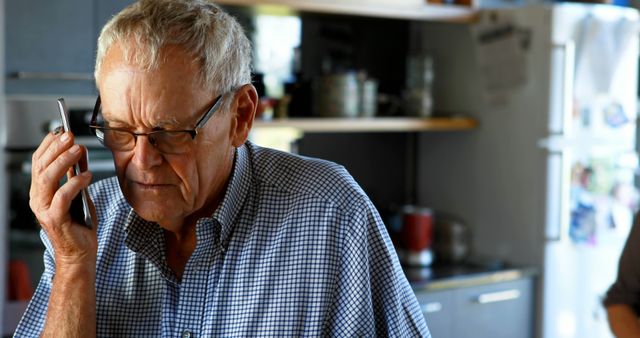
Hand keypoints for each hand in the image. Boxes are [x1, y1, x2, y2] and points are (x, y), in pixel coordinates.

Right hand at [29, 129, 96, 267]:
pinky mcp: (55, 219)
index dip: (48, 145)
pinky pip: (63, 195)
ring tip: (78, 150)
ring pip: (48, 178)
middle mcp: (37, 199)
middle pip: (41, 167)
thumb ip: (76, 174)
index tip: (61, 131)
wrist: (80, 253)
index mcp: (40, 192)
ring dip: (63, 161)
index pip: (38, 162)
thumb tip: (79, 151)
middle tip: (70, 136)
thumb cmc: (80, 224)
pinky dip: (75, 182)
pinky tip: (87, 175)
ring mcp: (43, 209)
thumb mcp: (79, 193)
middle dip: (55, 148)